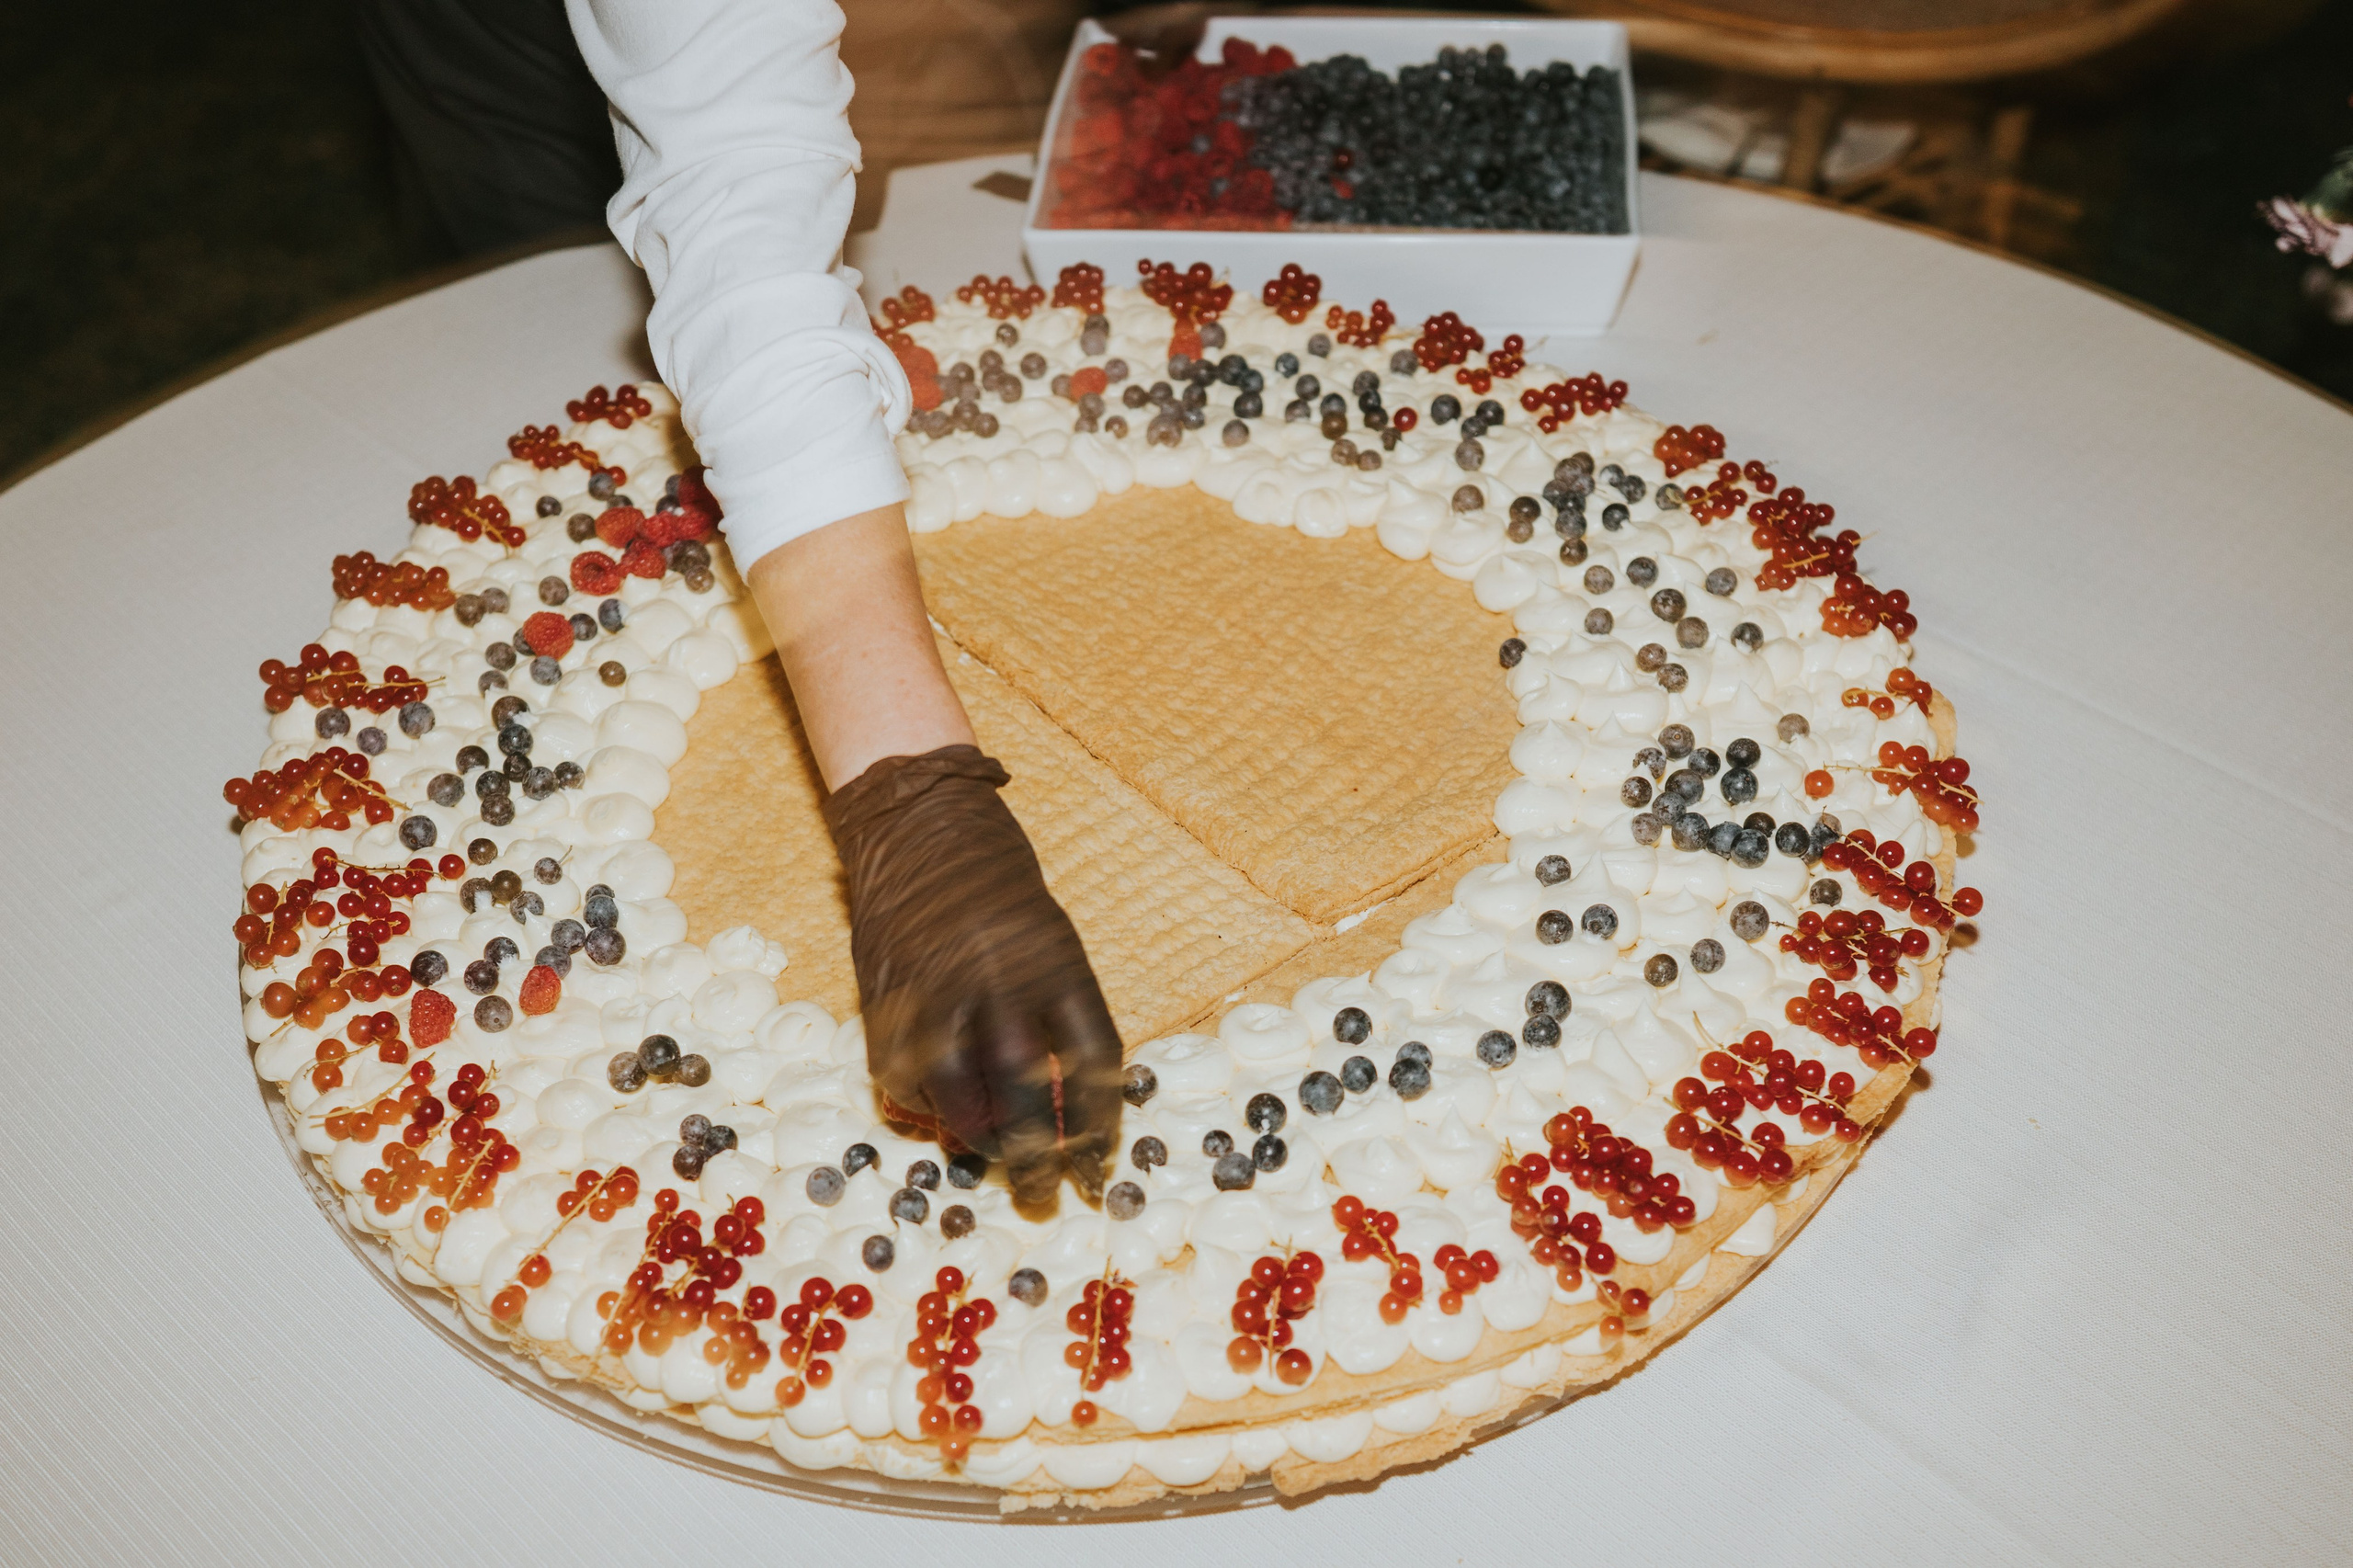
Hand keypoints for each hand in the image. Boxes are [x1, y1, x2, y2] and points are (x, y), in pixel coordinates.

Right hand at [823, 745, 1122, 1206]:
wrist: (917, 825)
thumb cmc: (997, 888)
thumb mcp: (1049, 939)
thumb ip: (1054, 1015)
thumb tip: (1054, 1104)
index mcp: (1056, 962)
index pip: (1094, 1060)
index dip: (1100, 1121)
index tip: (1100, 1159)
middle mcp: (998, 980)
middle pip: (1025, 1088)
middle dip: (1038, 1154)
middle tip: (1046, 1192)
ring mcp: (935, 990)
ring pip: (958, 1093)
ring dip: (977, 1139)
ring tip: (992, 1158)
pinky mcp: (884, 999)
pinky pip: (906, 1074)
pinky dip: (927, 1104)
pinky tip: (942, 1111)